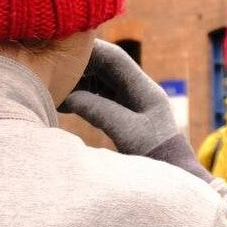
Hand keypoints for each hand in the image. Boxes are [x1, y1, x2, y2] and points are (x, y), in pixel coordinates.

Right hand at [60, 40, 210, 181]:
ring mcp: (133, 102)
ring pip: (101, 82)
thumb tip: (69, 97)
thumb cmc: (156, 156)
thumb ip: (100, 111)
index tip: (65, 51)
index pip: (115, 58)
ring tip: (54, 90)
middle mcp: (140, 90)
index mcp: (145, 89)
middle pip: (106, 68)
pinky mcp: (126, 115)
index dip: (90, 51)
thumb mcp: (127, 133)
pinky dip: (82, 99)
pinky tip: (64, 105)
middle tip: (52, 72)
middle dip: (80, 68)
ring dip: (79, 84)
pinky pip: (101, 98)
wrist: (174, 176)